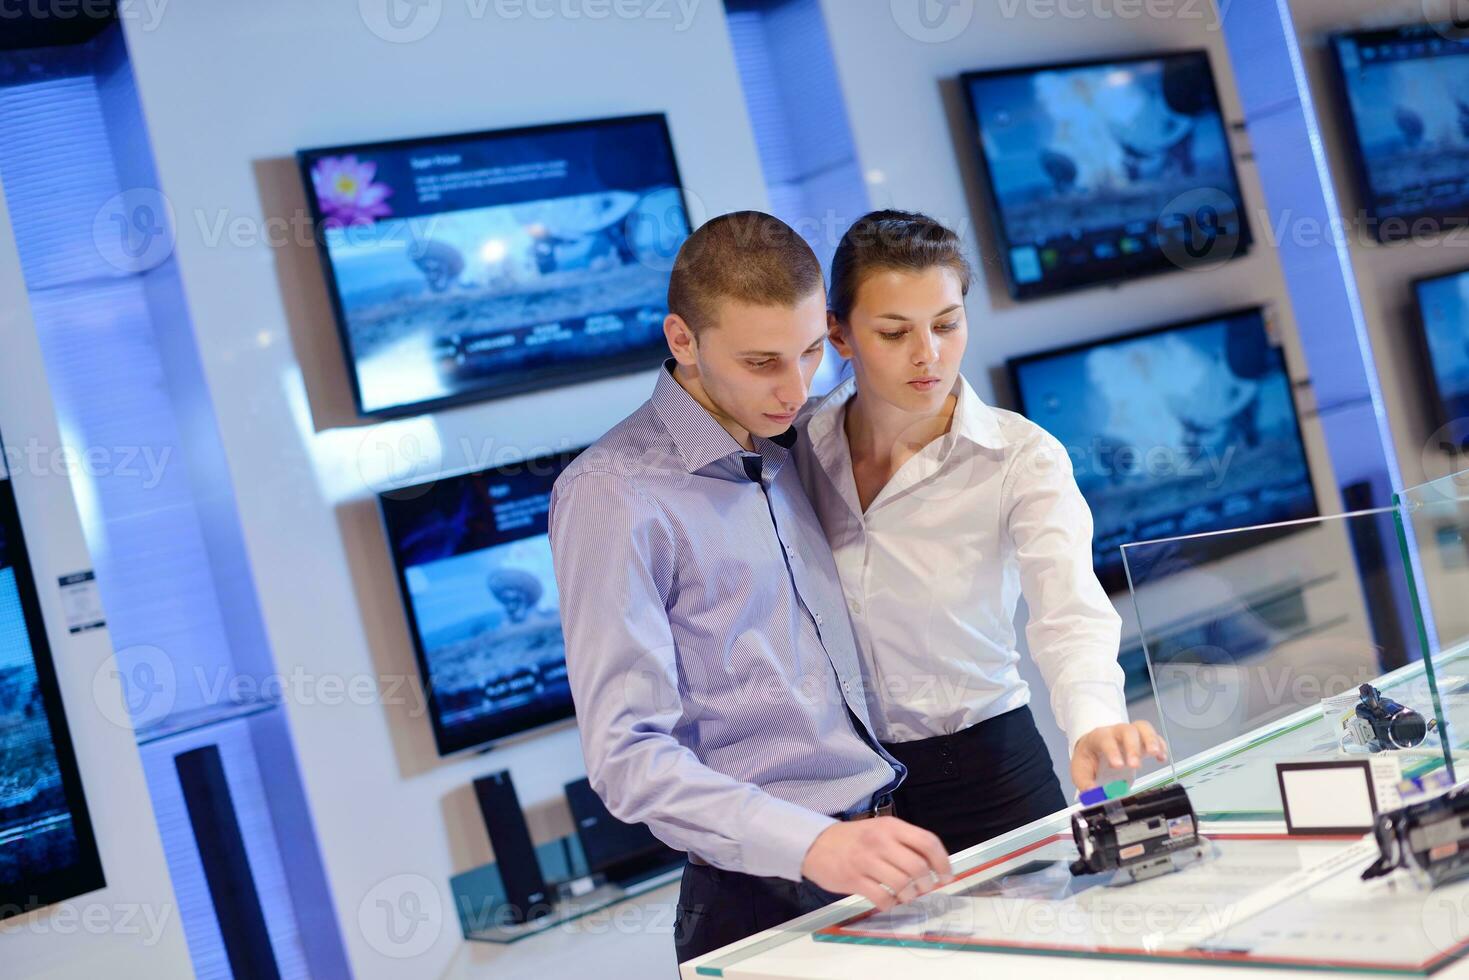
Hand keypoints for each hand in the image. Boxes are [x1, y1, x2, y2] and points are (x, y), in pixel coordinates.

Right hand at [800, 817, 952, 911]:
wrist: (816, 843)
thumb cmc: (854, 839)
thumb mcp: (881, 830)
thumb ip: (905, 844)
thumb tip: (933, 867)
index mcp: (891, 826)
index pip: (927, 842)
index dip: (942, 862)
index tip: (946, 876)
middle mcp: (880, 841)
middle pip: (918, 867)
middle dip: (926, 884)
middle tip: (923, 889)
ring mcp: (866, 861)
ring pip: (902, 884)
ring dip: (910, 896)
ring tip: (905, 895)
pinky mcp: (853, 879)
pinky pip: (882, 898)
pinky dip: (891, 904)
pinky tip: (888, 901)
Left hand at [1071, 721, 1166, 790]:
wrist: (1094, 749)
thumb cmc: (1088, 759)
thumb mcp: (1081, 771)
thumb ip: (1085, 783)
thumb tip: (1092, 793)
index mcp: (1099, 737)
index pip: (1106, 739)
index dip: (1113, 751)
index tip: (1118, 766)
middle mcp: (1116, 732)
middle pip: (1127, 730)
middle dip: (1133, 748)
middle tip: (1135, 766)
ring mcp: (1131, 734)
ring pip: (1143, 728)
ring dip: (1151, 740)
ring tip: (1156, 754)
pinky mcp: (1142, 740)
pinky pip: (1154, 736)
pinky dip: (1160, 745)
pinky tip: (1162, 758)